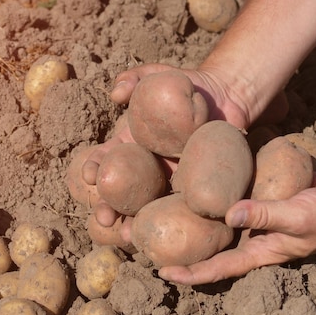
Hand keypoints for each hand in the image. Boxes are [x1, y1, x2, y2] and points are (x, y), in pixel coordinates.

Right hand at [82, 62, 287, 226]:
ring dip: (134, 223)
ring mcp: (171, 180)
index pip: (108, 159)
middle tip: (103, 218)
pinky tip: (167, 239)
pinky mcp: (195, 187)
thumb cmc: (187, 84)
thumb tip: (116, 92)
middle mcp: (148, 167)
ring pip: (148, 207)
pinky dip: (174, 223)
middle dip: (109, 206)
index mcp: (133, 144)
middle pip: (123, 191)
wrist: (226, 95)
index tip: (88, 175)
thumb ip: (136, 78)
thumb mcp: (158, 76)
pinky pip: (183, 207)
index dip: (95, 168)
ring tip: (127, 237)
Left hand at [158, 172, 315, 284]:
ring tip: (173, 207)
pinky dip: (226, 192)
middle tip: (158, 239)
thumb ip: (265, 214)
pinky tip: (208, 178)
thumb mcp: (297, 217)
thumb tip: (228, 214)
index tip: (164, 273)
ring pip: (226, 220)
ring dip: (204, 216)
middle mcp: (258, 237)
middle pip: (218, 246)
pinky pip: (242, 197)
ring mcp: (262, 218)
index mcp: (262, 251)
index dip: (193, 273)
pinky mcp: (267, 197)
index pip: (221, 268)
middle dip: (191, 246)